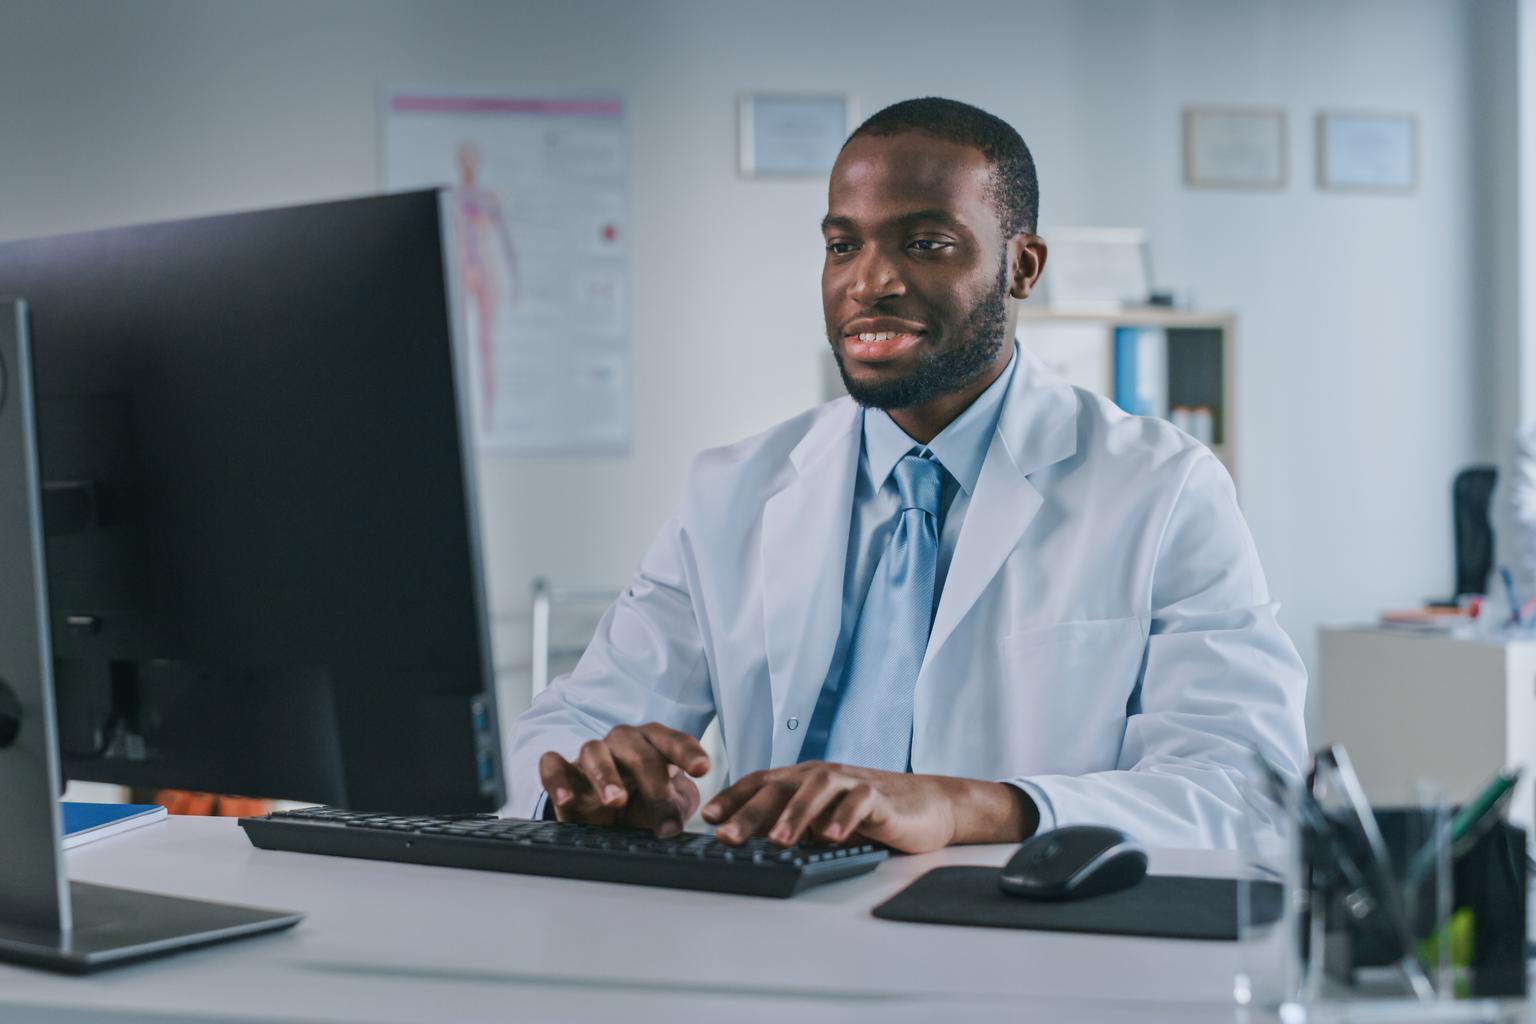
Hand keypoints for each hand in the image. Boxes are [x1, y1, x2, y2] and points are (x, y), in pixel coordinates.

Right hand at [538, 723, 709, 837]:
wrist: (609, 817)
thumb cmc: (644, 805)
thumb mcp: (666, 807)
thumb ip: (673, 809)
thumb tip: (674, 825)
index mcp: (652, 744)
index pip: (670, 739)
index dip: (686, 751)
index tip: (702, 769)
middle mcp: (622, 743)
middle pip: (636, 748)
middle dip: (652, 780)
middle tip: (664, 812)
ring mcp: (590, 756)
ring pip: (593, 750)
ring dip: (605, 775)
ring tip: (616, 801)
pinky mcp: (563, 773)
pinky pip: (552, 765)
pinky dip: (557, 779)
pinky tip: (566, 800)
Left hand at [700, 763, 1034, 853]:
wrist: (929, 805)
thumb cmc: (871, 814)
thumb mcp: (824, 820)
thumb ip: (793, 826)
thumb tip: (750, 844)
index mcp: (804, 779)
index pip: (761, 782)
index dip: (733, 798)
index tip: (708, 819)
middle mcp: (823, 775)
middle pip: (781, 787)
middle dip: (750, 812)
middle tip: (727, 837)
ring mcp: (852, 782)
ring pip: (817, 788)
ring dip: (796, 814)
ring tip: (779, 842)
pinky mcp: (880, 797)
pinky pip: (859, 802)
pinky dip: (844, 818)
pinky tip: (831, 837)